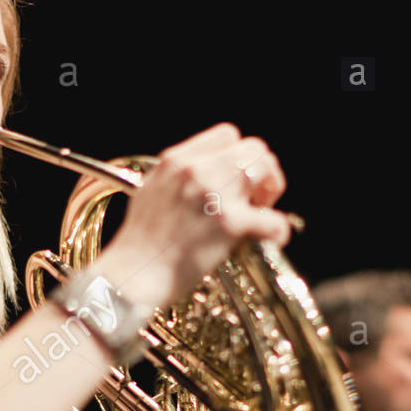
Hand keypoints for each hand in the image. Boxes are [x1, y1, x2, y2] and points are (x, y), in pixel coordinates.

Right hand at [93, 123, 292, 309]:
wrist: (133, 276)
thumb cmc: (139, 246)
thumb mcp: (151, 193)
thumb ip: (179, 178)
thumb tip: (207, 179)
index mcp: (176, 160)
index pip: (227, 134)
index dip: (238, 156)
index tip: (235, 180)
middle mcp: (196, 170)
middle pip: (253, 147)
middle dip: (261, 171)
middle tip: (254, 200)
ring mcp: (215, 196)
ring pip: (267, 168)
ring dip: (271, 190)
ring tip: (258, 215)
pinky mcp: (230, 225)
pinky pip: (274, 219)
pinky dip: (278, 230)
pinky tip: (271, 239)